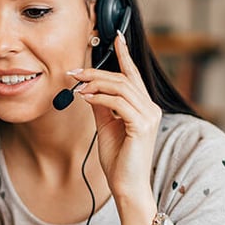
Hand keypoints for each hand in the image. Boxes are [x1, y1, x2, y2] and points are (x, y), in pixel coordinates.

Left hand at [70, 30, 162, 203]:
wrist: (127, 186)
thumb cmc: (118, 160)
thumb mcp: (106, 126)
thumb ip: (102, 106)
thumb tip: (89, 88)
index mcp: (144, 107)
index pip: (133, 75)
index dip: (124, 55)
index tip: (116, 38)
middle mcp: (151, 108)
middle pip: (123, 78)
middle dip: (97, 72)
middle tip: (74, 72)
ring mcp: (149, 116)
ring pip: (120, 87)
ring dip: (95, 84)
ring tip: (76, 86)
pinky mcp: (142, 125)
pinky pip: (118, 103)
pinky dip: (99, 98)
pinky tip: (85, 98)